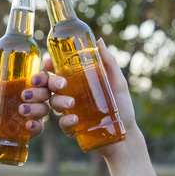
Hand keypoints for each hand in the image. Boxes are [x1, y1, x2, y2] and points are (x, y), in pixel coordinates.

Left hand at [0, 69, 49, 137]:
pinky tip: (28, 125)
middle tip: (24, 95)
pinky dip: (35, 126)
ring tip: (21, 110)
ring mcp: (34, 114)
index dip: (42, 78)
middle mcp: (33, 99)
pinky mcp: (32, 129)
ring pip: (44, 109)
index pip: (42, 78)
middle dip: (39, 93)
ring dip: (36, 108)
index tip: (33, 80)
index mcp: (26, 85)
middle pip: (46, 92)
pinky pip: (39, 127)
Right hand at [45, 38, 137, 156]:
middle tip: (61, 84)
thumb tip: (98, 41)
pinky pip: (63, 123)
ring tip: (71, 103)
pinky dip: (67, 121)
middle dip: (49, 83)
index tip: (49, 63)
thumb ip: (108, 62)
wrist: (125, 134)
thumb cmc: (121, 107)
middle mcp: (69, 96)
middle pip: (50, 86)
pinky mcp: (72, 128)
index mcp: (77, 83)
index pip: (57, 72)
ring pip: (53, 104)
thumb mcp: (117, 82)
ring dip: (59, 102)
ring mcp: (69, 112)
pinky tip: (75, 119)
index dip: (49, 67)